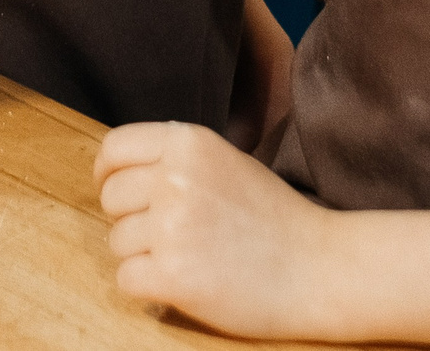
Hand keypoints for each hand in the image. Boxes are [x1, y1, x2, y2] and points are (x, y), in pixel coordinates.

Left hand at [94, 121, 346, 340]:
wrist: (321, 268)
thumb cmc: (275, 218)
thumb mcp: (225, 161)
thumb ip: (176, 159)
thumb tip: (117, 168)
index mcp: (188, 142)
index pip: (114, 148)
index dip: (107, 173)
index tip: (115, 191)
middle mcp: (176, 178)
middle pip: (111, 197)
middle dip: (130, 219)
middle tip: (169, 235)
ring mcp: (173, 226)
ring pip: (116, 241)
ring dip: (142, 255)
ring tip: (188, 257)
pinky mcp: (173, 275)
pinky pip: (126, 278)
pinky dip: (147, 287)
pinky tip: (181, 283)